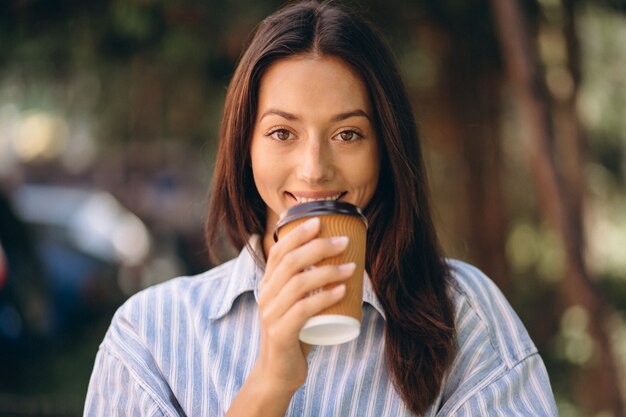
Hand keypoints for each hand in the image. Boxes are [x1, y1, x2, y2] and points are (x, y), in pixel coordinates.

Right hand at [254, 217, 354, 391]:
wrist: (277, 373)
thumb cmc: (294, 333)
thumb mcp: (296, 304)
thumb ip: (307, 284)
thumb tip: (338, 260)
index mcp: (268, 284)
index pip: (278, 251)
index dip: (297, 233)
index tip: (319, 220)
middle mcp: (266, 295)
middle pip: (289, 262)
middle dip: (318, 246)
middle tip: (344, 242)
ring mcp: (271, 315)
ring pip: (298, 283)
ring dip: (327, 271)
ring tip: (352, 267)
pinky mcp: (281, 333)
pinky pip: (303, 311)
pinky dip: (324, 298)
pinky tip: (341, 290)